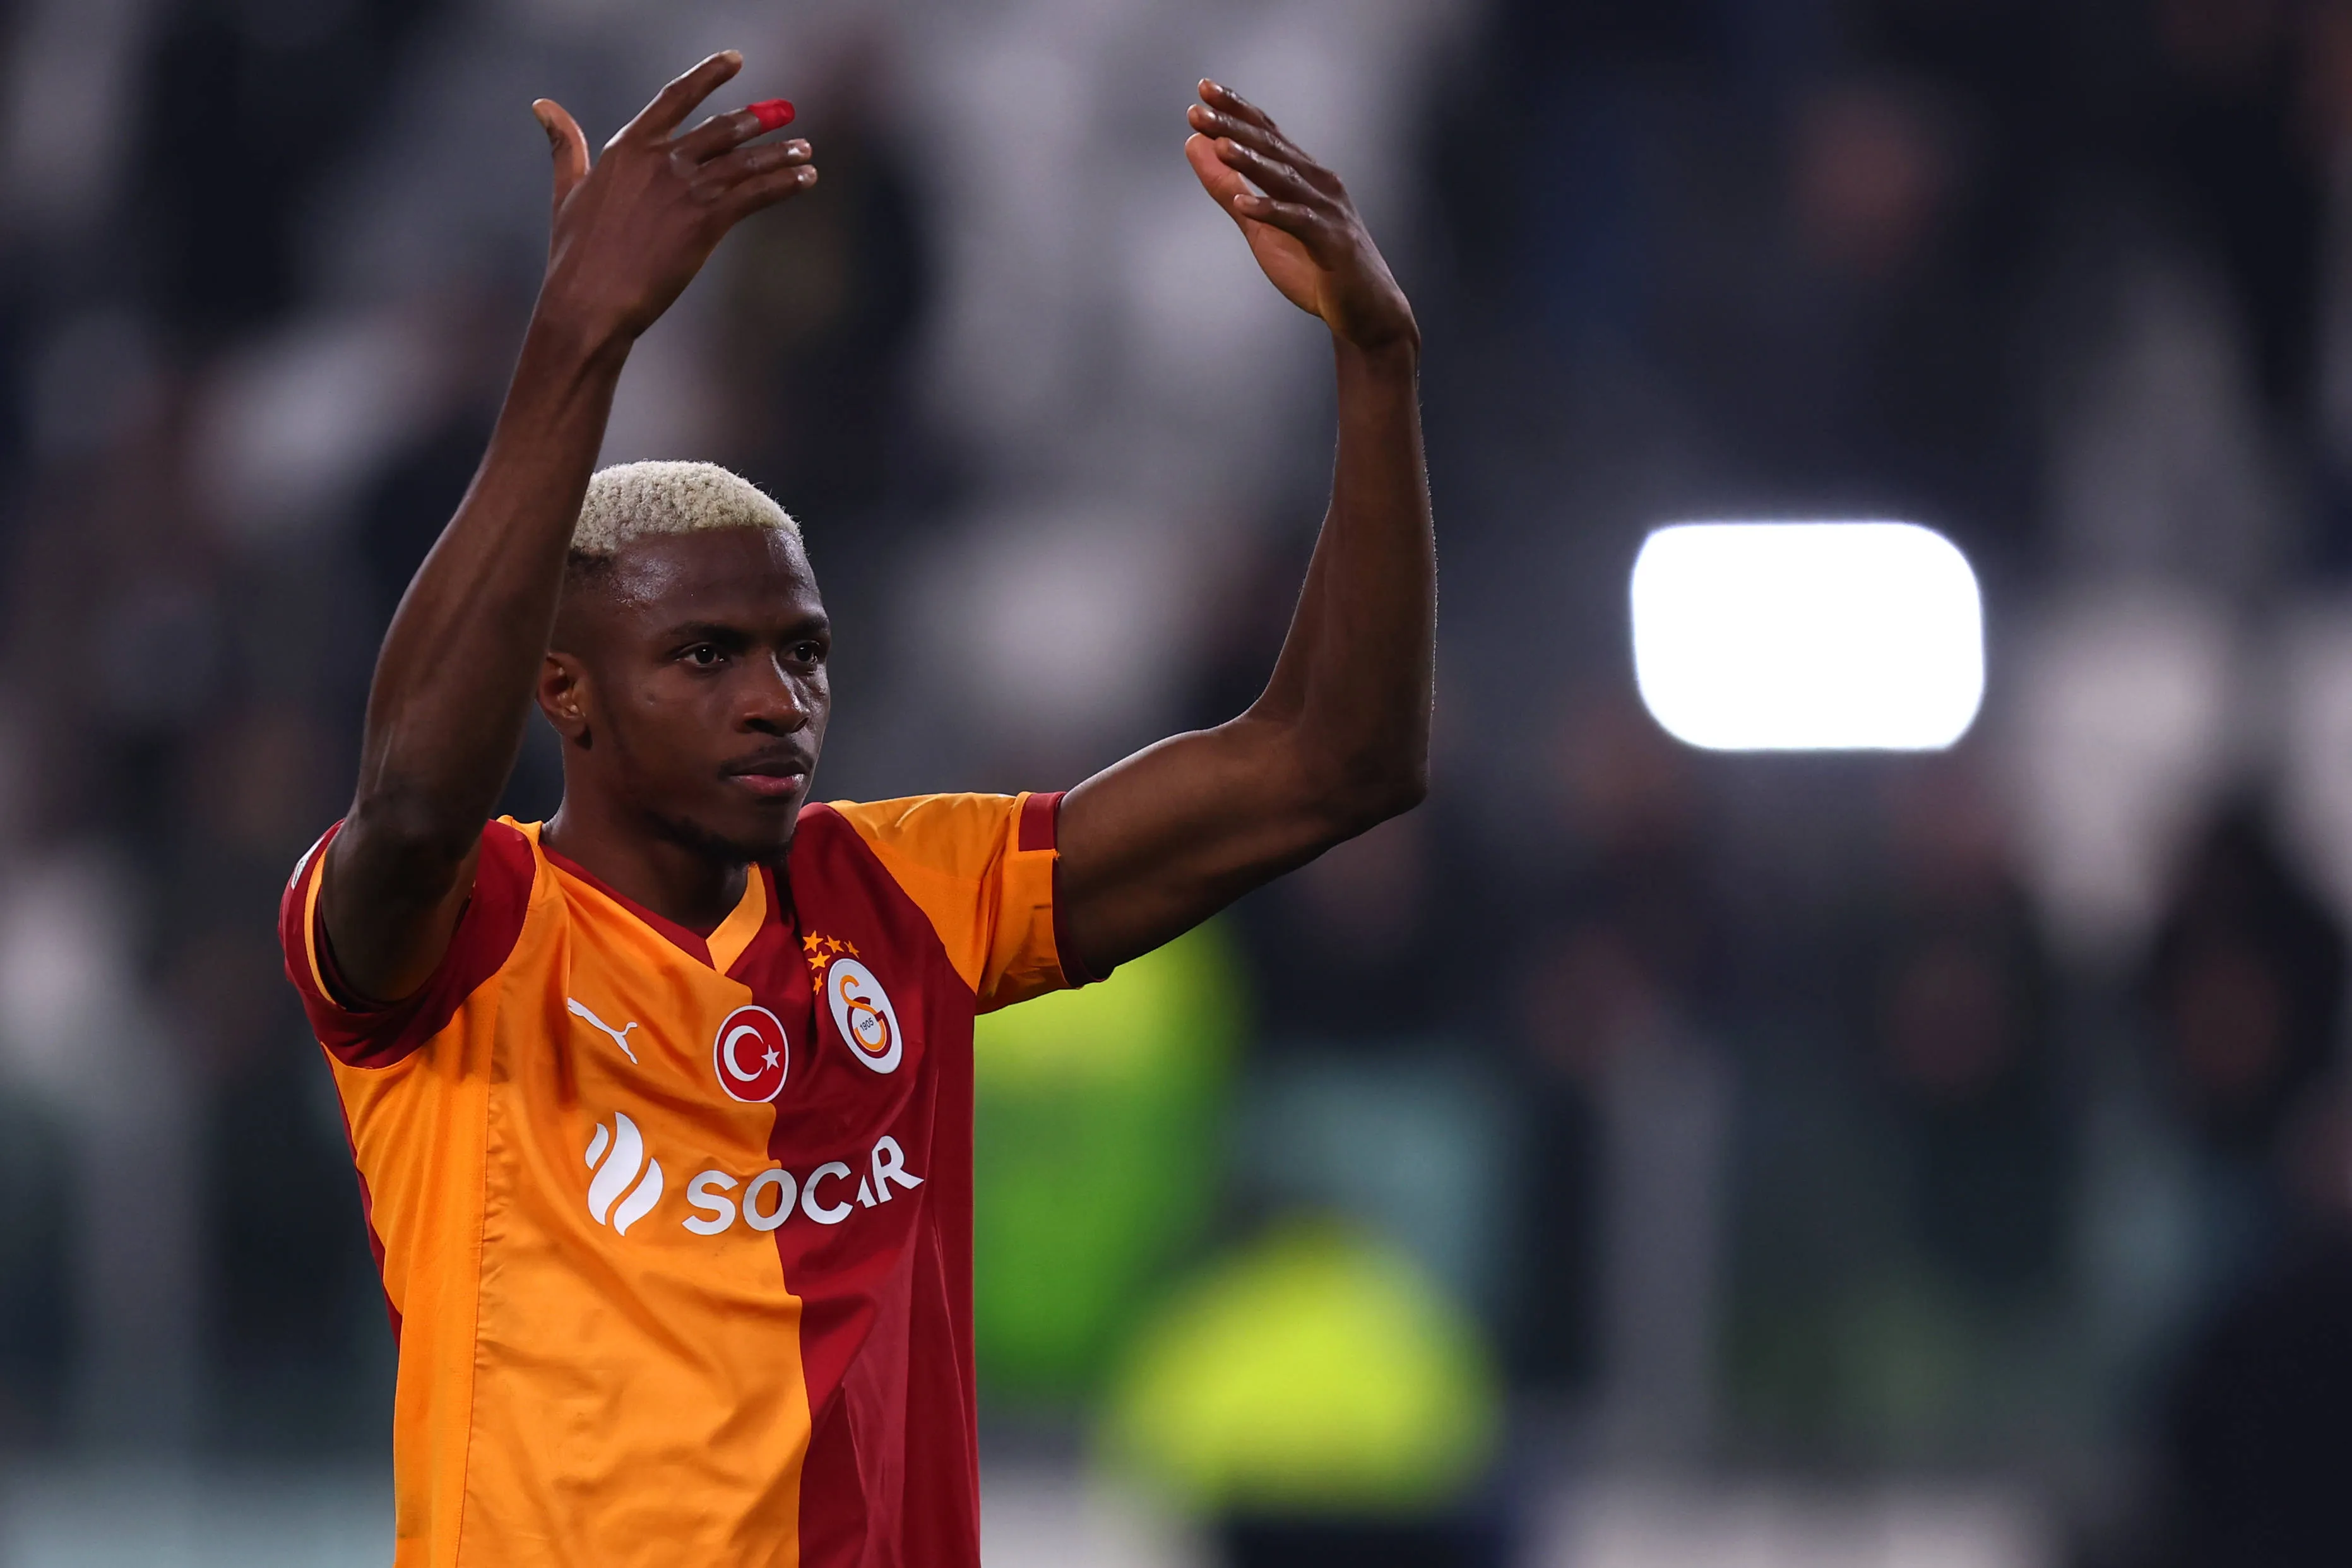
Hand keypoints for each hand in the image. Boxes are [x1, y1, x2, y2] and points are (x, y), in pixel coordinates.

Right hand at [532, 52, 815, 346]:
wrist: (590, 301)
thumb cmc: (575, 254)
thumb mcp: (567, 190)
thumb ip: (565, 145)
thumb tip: (543, 105)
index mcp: (628, 147)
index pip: (675, 97)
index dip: (708, 75)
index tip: (735, 60)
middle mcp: (661, 159)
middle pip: (721, 129)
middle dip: (757, 121)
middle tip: (784, 114)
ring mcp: (686, 188)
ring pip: (745, 162)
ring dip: (780, 154)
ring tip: (805, 151)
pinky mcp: (707, 220)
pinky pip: (756, 194)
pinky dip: (784, 184)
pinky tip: (805, 179)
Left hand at [1184, 80, 1415, 353]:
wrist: (1366, 312)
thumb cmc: (1315, 268)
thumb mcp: (1259, 227)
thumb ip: (1227, 188)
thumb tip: (1195, 146)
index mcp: (1303, 176)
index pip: (1266, 134)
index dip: (1236, 110)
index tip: (1204, 89)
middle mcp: (1319, 184)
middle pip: (1272, 148)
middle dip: (1234, 128)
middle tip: (1199, 111)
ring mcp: (1329, 212)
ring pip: (1285, 179)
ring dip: (1252, 162)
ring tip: (1220, 146)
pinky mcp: (1334, 243)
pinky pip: (1299, 222)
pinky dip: (1272, 212)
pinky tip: (1245, 205)